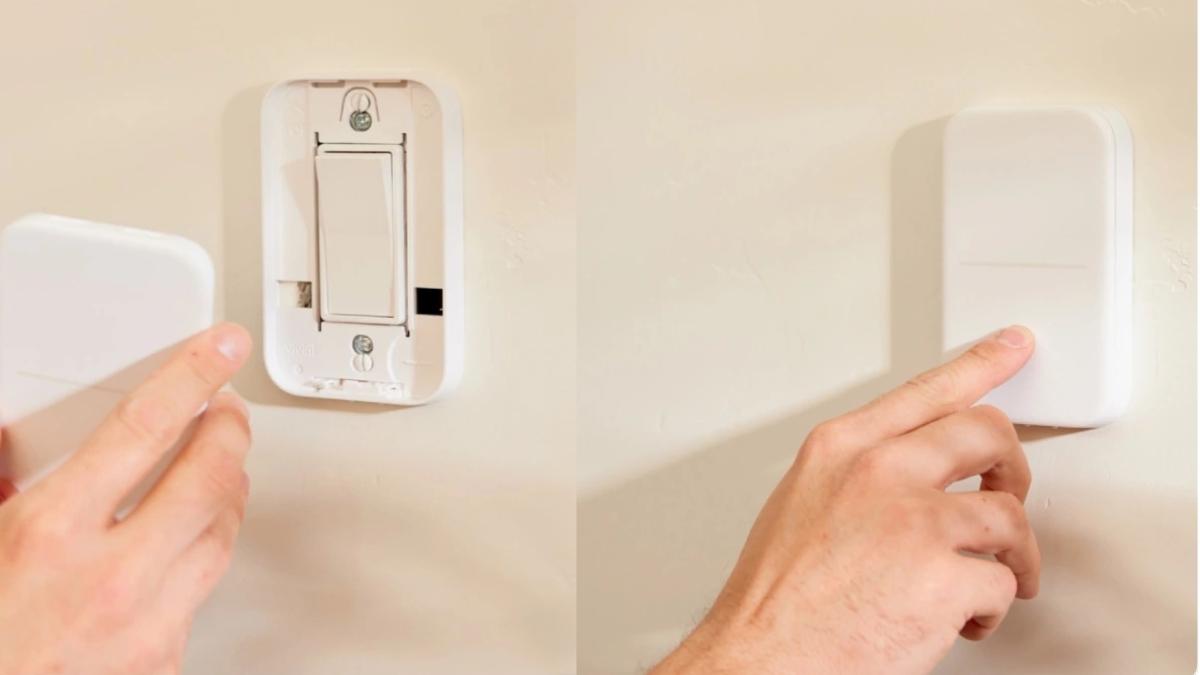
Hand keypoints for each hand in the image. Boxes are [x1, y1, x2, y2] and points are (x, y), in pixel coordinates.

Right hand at [0, 323, 252, 674]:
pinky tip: (193, 543)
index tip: (220, 349)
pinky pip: (204, 593)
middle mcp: (109, 578)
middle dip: (229, 430)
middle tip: (229, 409)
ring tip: (221, 468)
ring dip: (228, 492)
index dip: (191, 376)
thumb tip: (11, 438)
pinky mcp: (166, 661)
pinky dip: (202, 558)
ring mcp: (146, 625)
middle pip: (209, 478)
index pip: (143, 427)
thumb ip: (3, 483)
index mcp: (49, 533)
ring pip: (221, 536)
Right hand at [652, 326, 1039, 674]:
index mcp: (839, 448)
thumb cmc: (775, 596)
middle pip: (986, 432)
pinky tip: (961, 618)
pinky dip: (990, 608)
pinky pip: (1002, 581)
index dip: (982, 363)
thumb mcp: (801, 504)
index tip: (1013, 347)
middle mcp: (878, 471)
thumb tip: (915, 473)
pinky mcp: (942, 577)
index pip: (926, 389)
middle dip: (1013, 466)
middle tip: (1010, 492)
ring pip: (1007, 515)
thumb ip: (857, 474)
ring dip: (1012, 554)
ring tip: (994, 576)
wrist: (763, 658)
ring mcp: (913, 521)